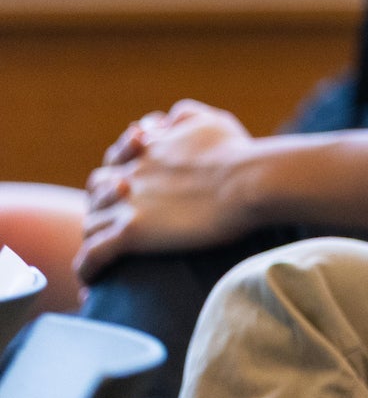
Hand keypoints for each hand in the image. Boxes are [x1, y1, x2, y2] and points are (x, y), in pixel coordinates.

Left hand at [78, 101, 259, 276]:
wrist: (247, 182)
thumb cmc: (237, 153)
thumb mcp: (211, 120)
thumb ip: (186, 114)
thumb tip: (169, 116)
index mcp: (148, 149)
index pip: (117, 160)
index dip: (121, 172)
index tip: (131, 186)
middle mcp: (131, 173)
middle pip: (97, 189)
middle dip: (103, 202)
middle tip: (118, 219)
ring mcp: (128, 203)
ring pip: (91, 223)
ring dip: (96, 236)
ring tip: (104, 252)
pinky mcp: (131, 232)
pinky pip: (94, 255)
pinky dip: (89, 268)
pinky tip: (93, 283)